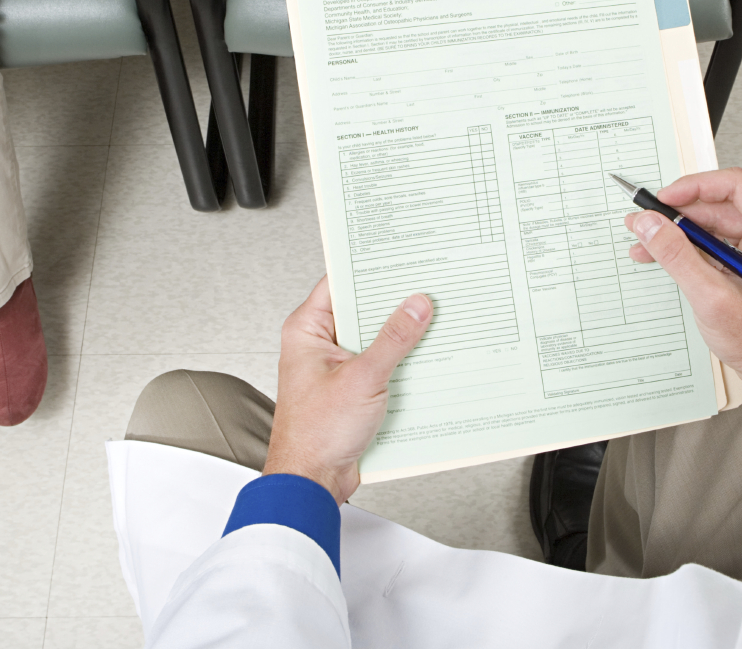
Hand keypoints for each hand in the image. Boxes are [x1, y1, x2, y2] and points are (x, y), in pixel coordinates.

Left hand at [262, 277, 432, 503]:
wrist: (312, 482)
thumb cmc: (315, 434)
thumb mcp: (362, 378)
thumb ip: (393, 340)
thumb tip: (416, 305)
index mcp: (307, 330)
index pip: (340, 282)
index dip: (370, 268)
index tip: (402, 258)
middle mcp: (319, 345)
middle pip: (362, 311)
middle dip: (395, 304)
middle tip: (428, 288)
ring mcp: (337, 368)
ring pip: (375, 339)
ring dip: (402, 336)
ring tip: (434, 321)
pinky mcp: (353, 390)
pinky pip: (382, 366)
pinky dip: (402, 363)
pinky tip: (427, 359)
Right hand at [626, 169, 741, 437]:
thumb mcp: (715, 299)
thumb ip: (678, 256)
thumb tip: (651, 223)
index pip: (737, 186)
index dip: (694, 187)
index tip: (663, 199)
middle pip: (722, 204)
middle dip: (679, 213)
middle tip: (645, 221)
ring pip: (715, 222)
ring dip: (679, 232)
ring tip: (645, 240)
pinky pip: (717, 241)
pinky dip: (689, 247)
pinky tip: (662, 254)